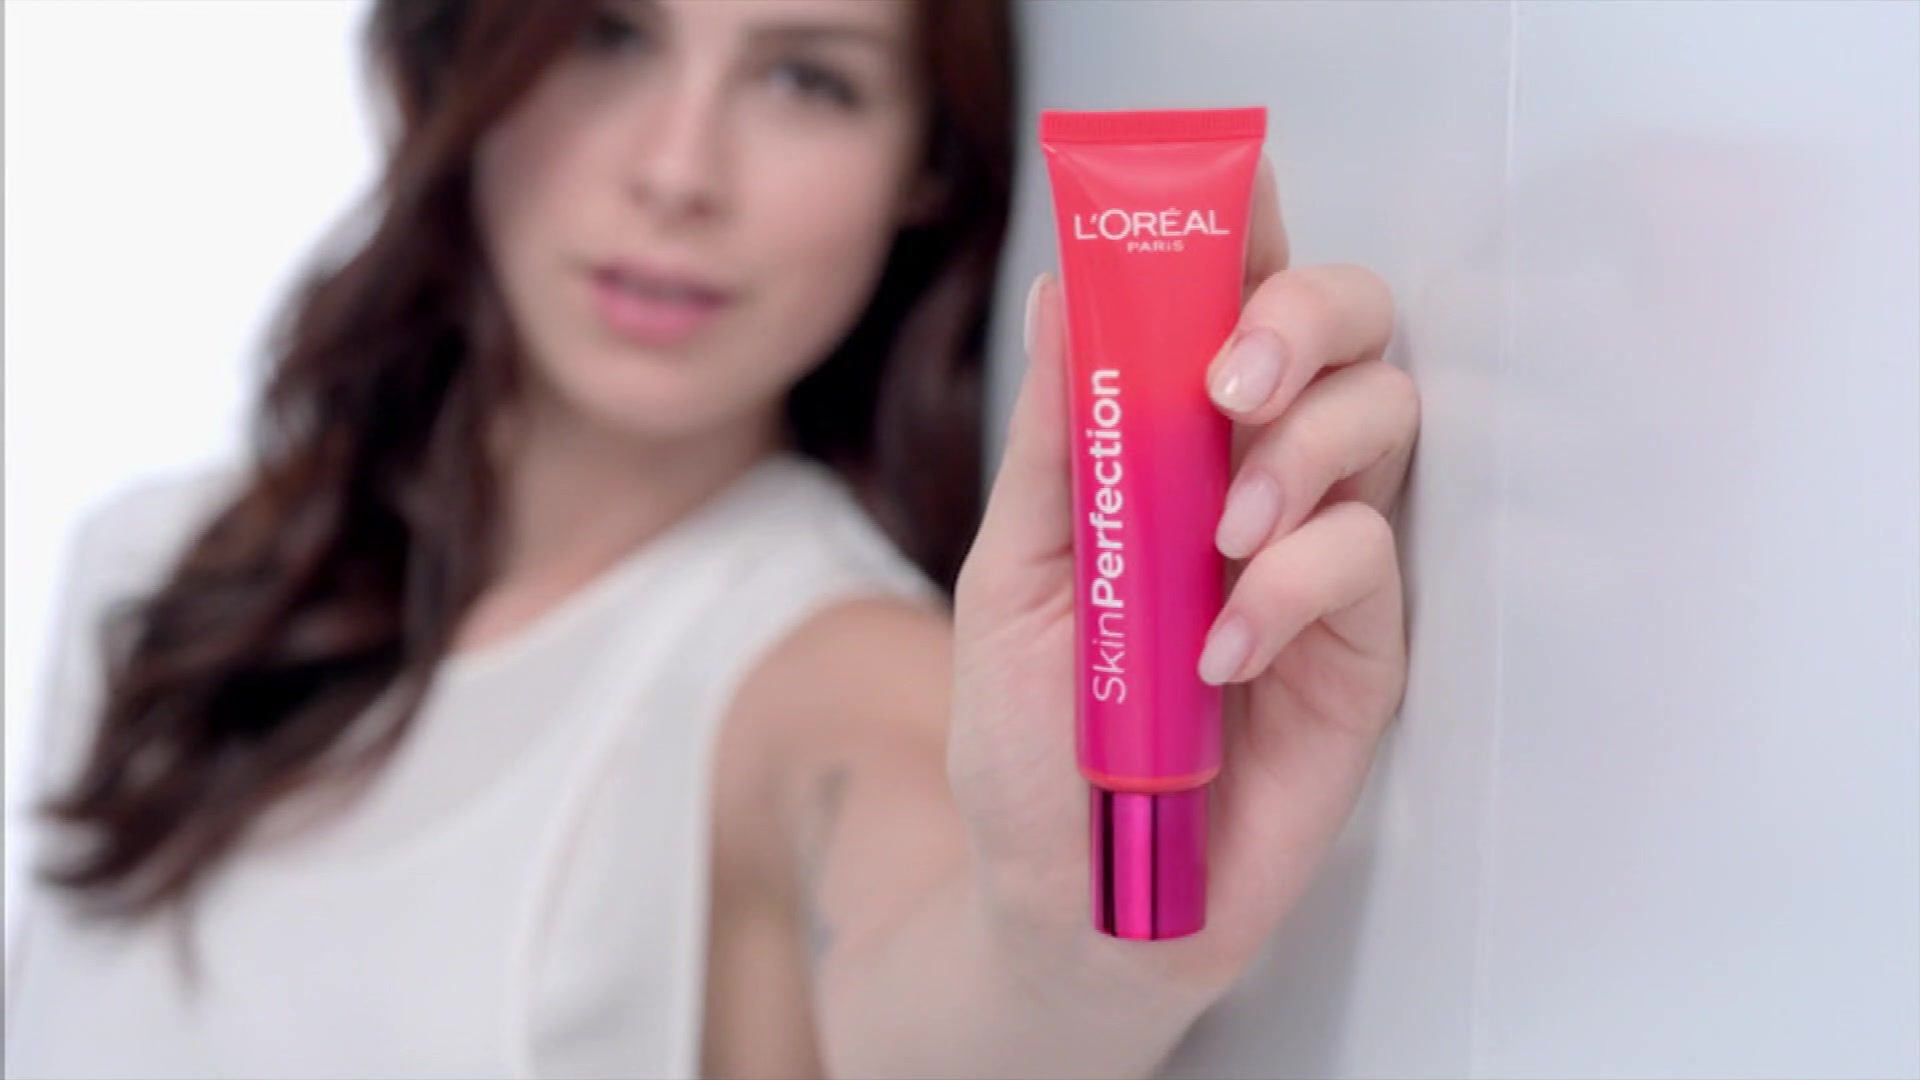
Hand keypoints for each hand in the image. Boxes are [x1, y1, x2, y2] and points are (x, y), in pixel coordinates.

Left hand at [948, 156, 1417, 1010]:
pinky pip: (1370, 561)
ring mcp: (1317, 558)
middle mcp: (1257, 479)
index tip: (1240, 184)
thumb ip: (1056, 443)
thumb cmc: (1035, 738)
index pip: (1226, 305)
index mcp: (1169, 445)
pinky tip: (1225, 647)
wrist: (1076, 895)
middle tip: (1233, 380)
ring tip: (1221, 535)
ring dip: (1305, 451)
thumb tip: (1062, 289)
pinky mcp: (1360, 648)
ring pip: (1381, 420)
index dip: (1245, 232)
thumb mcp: (1015, 578)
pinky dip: (1298, 585)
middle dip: (1302, 320)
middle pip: (1345, 330)